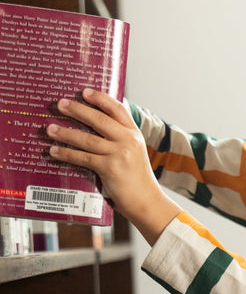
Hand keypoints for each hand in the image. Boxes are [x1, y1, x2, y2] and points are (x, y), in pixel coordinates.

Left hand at [47, 89, 179, 243]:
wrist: (147, 201)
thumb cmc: (137, 179)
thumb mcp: (134, 153)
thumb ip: (119, 140)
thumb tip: (92, 129)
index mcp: (135, 133)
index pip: (117, 108)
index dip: (100, 98)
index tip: (84, 92)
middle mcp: (128, 140)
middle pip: (99, 119)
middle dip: (77, 110)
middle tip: (60, 104)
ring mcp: (120, 154)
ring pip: (87, 139)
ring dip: (66, 133)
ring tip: (50, 128)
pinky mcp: (110, 168)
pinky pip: (83, 158)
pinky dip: (66, 154)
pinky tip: (54, 151)